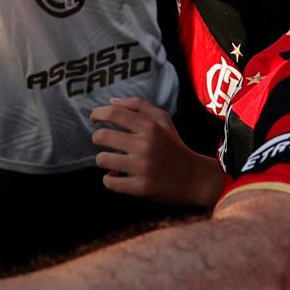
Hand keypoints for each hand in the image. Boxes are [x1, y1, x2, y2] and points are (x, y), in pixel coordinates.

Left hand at [91, 98, 224, 206]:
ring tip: (113, 160)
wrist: (195, 178)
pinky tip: (118, 176)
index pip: (114, 114)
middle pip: (102, 136)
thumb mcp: (163, 120)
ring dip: (104, 159)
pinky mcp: (140, 187)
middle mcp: (145, 145)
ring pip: (102, 159)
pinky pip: (109, 182)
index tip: (94, 117)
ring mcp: (142, 167)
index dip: (98, 113)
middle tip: (104, 141)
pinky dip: (110, 178)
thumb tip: (110, 102)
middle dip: (98, 138)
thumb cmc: (174, 146)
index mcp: (150, 127)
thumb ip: (138, 106)